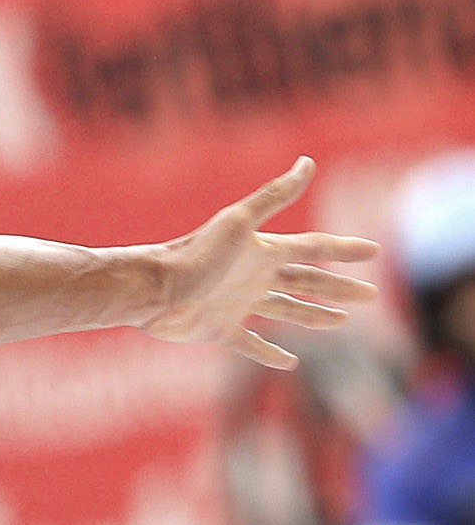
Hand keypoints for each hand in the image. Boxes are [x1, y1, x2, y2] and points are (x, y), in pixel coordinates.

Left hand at [141, 156, 379, 368]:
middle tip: (371, 295)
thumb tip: (308, 161)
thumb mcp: (239, 223)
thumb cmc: (193, 255)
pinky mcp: (219, 330)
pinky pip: (251, 344)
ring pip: (285, 311)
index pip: (312, 248)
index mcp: (261, 251)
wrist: (151, 290)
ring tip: (340, 322)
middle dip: (337, 287)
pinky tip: (289, 362)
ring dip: (313, 316)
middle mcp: (252, 276)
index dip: (342, 249)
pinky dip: (270, 353)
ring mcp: (236, 304)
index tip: (374, 250)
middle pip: (305, 281)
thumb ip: (274, 196)